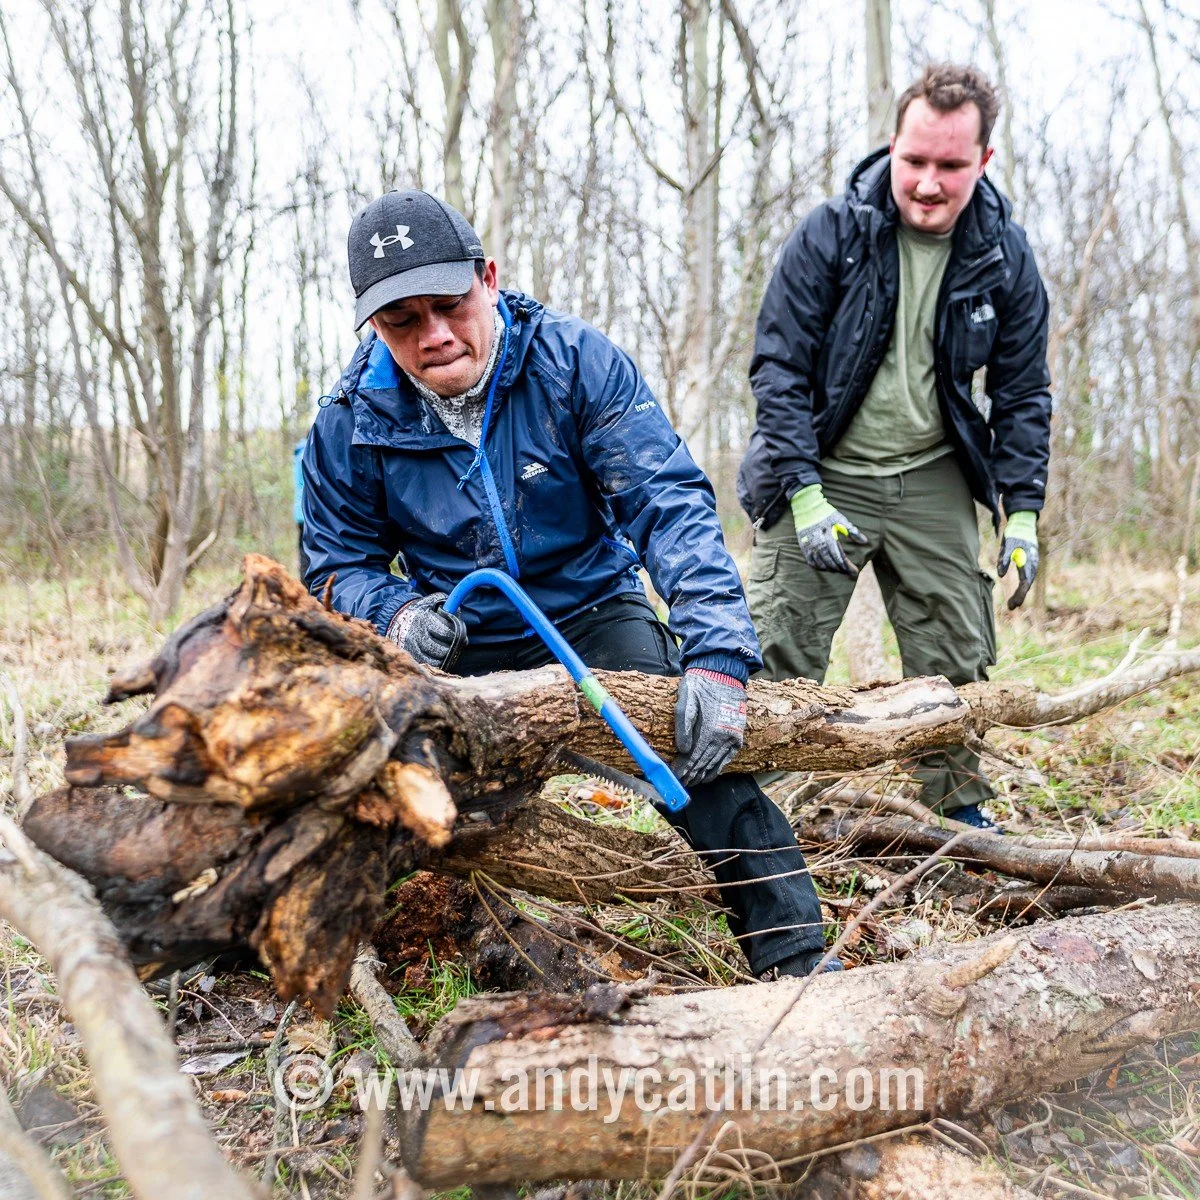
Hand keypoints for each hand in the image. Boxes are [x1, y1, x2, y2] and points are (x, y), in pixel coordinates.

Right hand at [386, 592, 467, 669]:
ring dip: (445, 656)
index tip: (459, 634)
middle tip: (455, 644)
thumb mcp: (433, 601)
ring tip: (448, 649)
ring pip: (435, 660)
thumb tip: (458, 618)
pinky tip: (440, 656)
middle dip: (451, 647)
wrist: (398, 618)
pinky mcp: (411, 656)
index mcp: (424, 619)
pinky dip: (437, 662)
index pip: (445, 632)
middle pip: (440, 649)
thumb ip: (448, 605)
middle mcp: (416, 634)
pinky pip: (428, 665)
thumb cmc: (421, 610)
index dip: (456, 634)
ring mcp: (412, 647)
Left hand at [672, 668, 746, 786]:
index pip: (692, 757)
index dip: (682, 769)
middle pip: (703, 763)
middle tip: (680, 782)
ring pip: (715, 764)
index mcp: (709, 729)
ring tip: (692, 782)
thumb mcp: (686, 699)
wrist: (724, 674)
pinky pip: (727, 759)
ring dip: (702, 775)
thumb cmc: (701, 684)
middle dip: (690, 774)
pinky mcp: (738, 736)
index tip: (674, 777)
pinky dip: (717, 769)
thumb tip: (682, 750)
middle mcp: (723, 737)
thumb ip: (683, 725)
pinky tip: (709, 775)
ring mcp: (732, 738)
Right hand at [790, 485, 867, 576]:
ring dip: (829, 568)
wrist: (807, 507)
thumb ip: (852, 531)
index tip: (855, 571)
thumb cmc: (826, 513)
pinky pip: (809, 559)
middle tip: (847, 572)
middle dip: (840, 568)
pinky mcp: (803, 544)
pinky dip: (816, 565)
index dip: (847, 565)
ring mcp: (809, 543)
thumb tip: (865, 541)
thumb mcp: (840, 519)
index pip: (839, 554)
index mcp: (829, 534)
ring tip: (837, 570)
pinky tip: (823, 567)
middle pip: (830, 560)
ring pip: (819, 561)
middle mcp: (818, 540)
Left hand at [997, 511, 1038, 609]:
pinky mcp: (1028, 561)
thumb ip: (1004, 559)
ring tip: (1013, 604)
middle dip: (1019, 596)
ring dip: (1020, 592)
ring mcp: (1031, 563)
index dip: (1019, 594)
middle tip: (1011, 607)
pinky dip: (1023, 585)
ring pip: (1027, 581)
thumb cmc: (1015, 533)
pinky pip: (1026, 576)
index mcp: (1029, 561)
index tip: (1014, 604)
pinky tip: (1018, 592)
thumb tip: (1000, 575)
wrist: (1023, 522)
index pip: (1025, 582)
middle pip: (1027, 584)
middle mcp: (1032, 564)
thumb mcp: (1008, 544)